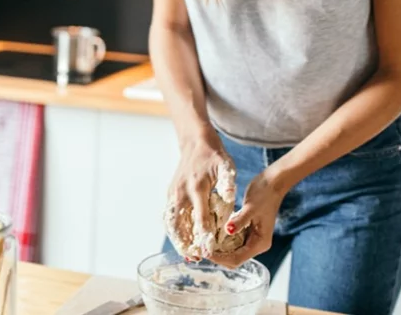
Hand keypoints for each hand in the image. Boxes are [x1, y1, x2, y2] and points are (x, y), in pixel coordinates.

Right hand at [166, 131, 235, 259]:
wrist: (195, 142)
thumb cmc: (214, 156)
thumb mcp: (226, 167)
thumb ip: (228, 184)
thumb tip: (231, 199)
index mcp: (197, 187)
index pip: (200, 217)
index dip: (204, 236)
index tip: (208, 252)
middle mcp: (182, 192)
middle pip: (180, 224)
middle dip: (185, 243)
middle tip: (193, 258)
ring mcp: (173, 193)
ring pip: (171, 221)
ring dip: (177, 239)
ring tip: (186, 254)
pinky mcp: (171, 193)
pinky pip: (169, 215)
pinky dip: (173, 229)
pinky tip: (180, 240)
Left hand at [210, 169, 286, 268]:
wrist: (272, 183)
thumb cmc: (264, 193)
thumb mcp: (250, 207)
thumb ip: (240, 220)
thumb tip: (228, 231)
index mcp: (260, 243)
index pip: (238, 259)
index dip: (220, 258)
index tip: (205, 252)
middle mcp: (257, 244)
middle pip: (234, 258)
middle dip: (218, 256)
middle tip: (201, 248)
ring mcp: (252, 238)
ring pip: (232, 251)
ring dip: (218, 249)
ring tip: (204, 242)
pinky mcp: (247, 231)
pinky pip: (232, 241)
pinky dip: (222, 240)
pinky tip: (211, 234)